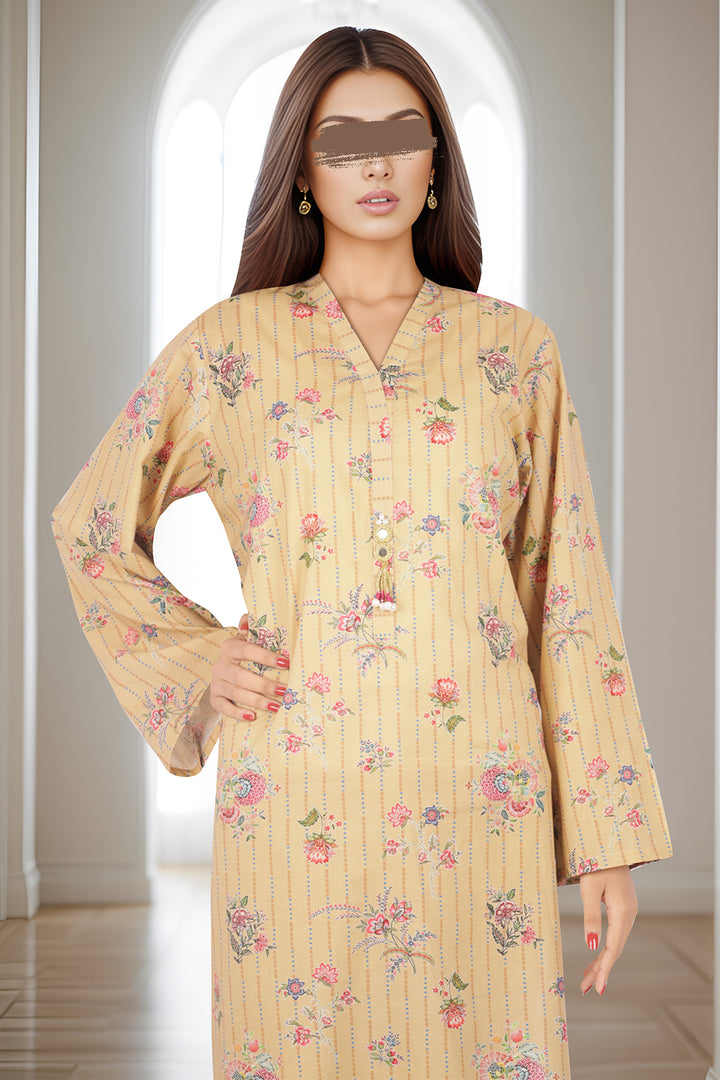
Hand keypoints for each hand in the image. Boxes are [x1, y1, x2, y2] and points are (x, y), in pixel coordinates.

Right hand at [209, 613, 289, 721]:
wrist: (223, 675)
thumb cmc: (243, 656)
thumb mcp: (246, 640)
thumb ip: (251, 629)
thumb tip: (247, 619)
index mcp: (229, 647)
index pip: (246, 650)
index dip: (266, 657)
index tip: (286, 663)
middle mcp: (220, 665)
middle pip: (241, 676)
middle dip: (264, 685)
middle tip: (284, 691)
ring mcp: (216, 683)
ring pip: (236, 693)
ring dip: (257, 700)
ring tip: (276, 706)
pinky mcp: (214, 699)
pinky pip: (224, 708)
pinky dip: (238, 713)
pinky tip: (252, 716)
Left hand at [578, 864, 637, 995]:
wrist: (611, 843)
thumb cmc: (597, 862)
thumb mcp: (589, 889)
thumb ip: (591, 917)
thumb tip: (590, 945)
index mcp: (623, 911)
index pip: (613, 948)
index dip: (604, 969)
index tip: (596, 988)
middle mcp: (629, 914)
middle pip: (615, 948)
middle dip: (600, 969)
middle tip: (586, 988)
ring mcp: (628, 910)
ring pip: (616, 942)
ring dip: (602, 960)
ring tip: (587, 979)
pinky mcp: (623, 907)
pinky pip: (616, 933)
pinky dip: (605, 946)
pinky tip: (597, 954)